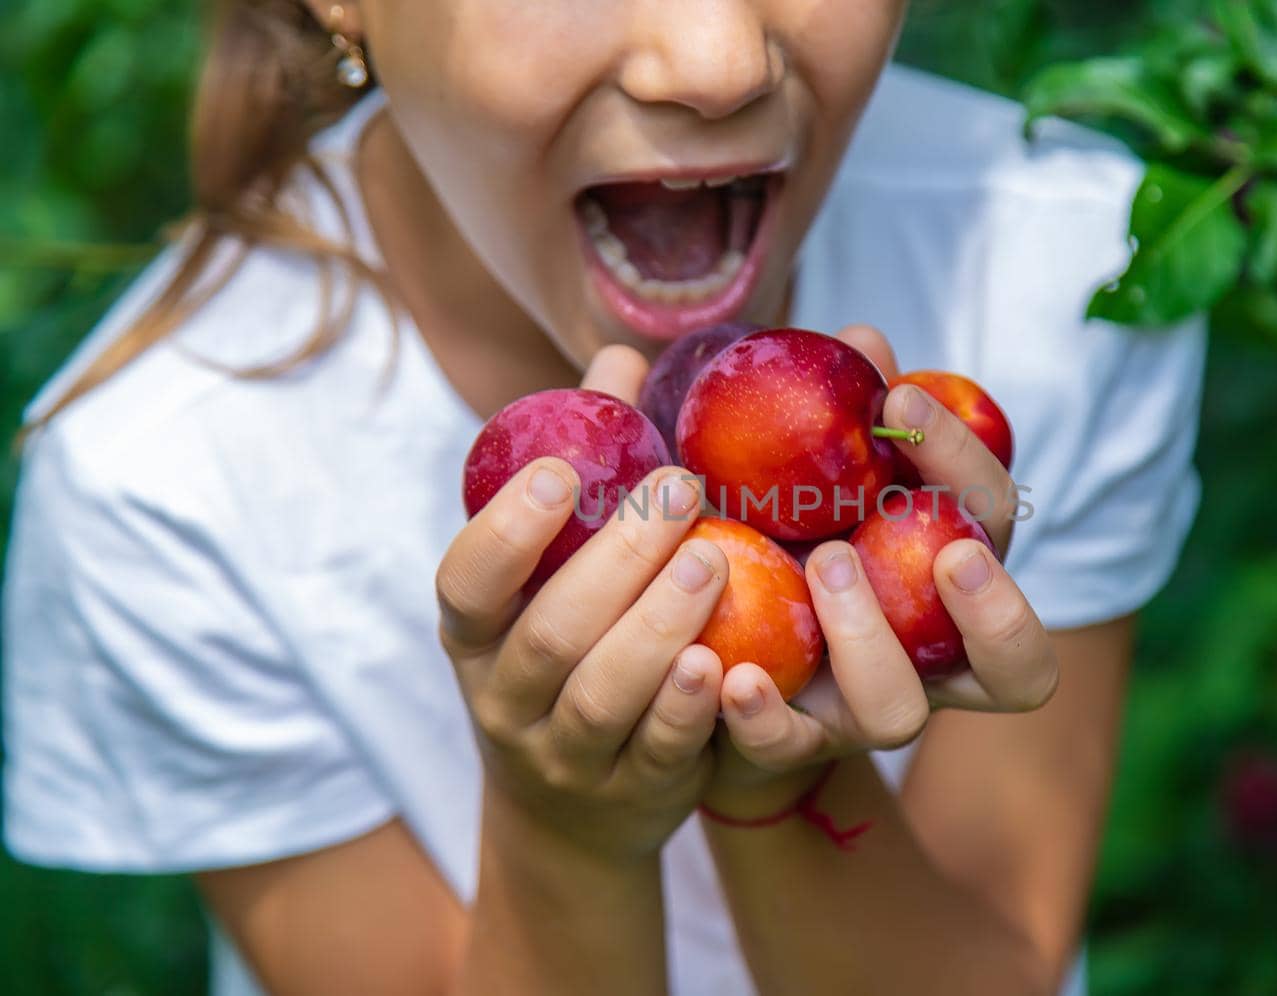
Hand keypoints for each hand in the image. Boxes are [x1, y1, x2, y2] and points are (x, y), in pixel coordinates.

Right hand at [436, 347, 729, 860]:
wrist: (574, 811)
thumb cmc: (572, 649)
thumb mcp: (558, 576)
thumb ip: (591, 469)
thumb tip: (621, 357)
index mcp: (478, 633)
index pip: (464, 584)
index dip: (504, 531)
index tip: (556, 470)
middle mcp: (506, 697)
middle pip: (549, 633)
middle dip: (613, 561)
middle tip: (679, 491)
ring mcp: (565, 755)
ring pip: (598, 697)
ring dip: (654, 629)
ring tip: (712, 565)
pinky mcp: (629, 794)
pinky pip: (655, 754)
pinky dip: (684, 712)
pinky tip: (723, 664)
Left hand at [704, 326, 1059, 812]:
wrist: (698, 632)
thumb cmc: (770, 523)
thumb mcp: (798, 462)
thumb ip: (837, 411)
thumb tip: (864, 338)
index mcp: (946, 574)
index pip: (994, 522)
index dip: (966, 464)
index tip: (903, 399)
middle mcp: (927, 656)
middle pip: (1020, 667)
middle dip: (997, 610)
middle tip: (950, 548)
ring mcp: (860, 707)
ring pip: (902, 714)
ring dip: (871, 641)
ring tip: (825, 566)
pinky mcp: (788, 742)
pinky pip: (789, 750)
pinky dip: (765, 716)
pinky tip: (732, 677)